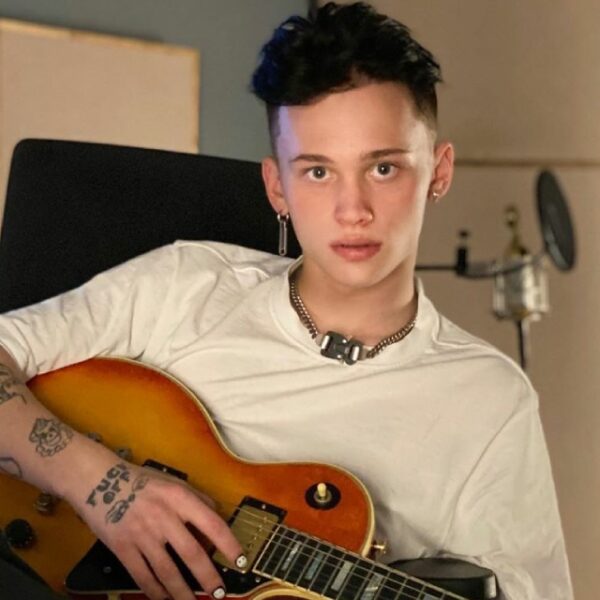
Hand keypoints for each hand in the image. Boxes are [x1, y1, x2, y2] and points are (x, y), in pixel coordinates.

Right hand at [74, 460, 242, 599]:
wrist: (98, 480)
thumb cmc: (141, 481)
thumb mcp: (173, 481)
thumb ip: (196, 498)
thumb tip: (218, 515)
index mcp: (180, 498)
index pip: (212, 524)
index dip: (229, 544)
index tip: (240, 560)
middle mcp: (164, 517)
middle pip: (192, 553)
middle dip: (208, 577)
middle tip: (219, 592)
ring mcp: (142, 535)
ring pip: (168, 571)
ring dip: (183, 592)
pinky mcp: (123, 548)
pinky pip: (143, 575)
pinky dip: (155, 591)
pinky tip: (165, 599)